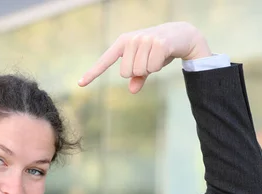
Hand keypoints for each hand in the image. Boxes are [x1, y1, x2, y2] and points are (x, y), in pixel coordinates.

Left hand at [78, 22, 210, 92]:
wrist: (181, 35)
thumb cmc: (158, 51)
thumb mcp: (145, 64)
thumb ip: (137, 77)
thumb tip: (132, 90)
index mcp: (123, 43)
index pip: (105, 61)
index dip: (93, 73)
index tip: (80, 84)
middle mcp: (131, 39)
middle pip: (126, 73)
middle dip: (139, 72)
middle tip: (149, 60)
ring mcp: (144, 39)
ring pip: (139, 71)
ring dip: (150, 69)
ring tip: (157, 56)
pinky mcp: (158, 43)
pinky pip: (152, 68)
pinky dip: (158, 66)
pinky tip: (164, 54)